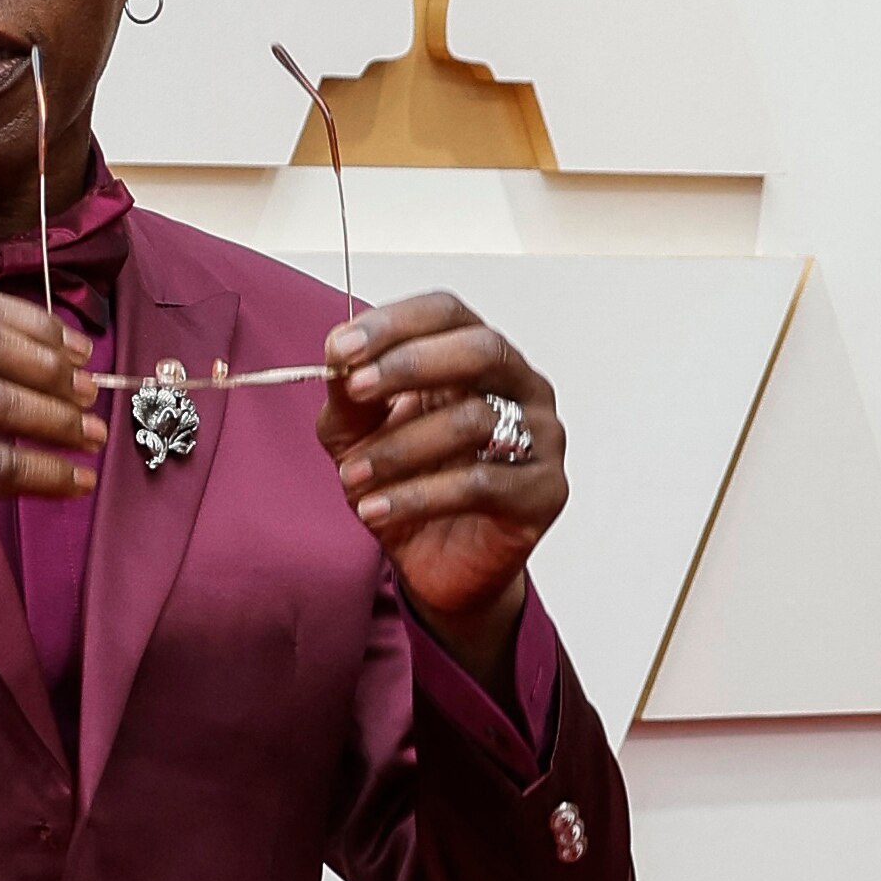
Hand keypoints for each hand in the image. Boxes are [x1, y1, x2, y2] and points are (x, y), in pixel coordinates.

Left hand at [317, 294, 566, 683]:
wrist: (439, 567)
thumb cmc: (411, 488)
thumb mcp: (361, 438)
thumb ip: (350, 399)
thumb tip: (337, 359)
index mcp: (479, 358)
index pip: (447, 313)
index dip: (394, 324)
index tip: (341, 347)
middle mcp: (521, 387)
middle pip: (480, 350)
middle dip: (410, 365)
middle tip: (356, 388)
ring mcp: (541, 438)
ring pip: (474, 421)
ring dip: (400, 447)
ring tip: (350, 478)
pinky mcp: (543, 492)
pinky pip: (479, 484)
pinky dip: (417, 496)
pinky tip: (375, 511)